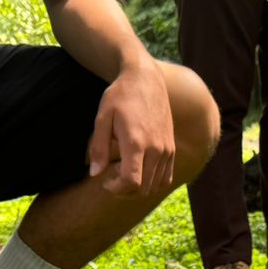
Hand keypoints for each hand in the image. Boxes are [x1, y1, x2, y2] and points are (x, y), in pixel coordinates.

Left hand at [88, 56, 174, 195]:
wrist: (146, 79)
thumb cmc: (120, 96)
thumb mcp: (102, 118)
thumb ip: (98, 148)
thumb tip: (95, 174)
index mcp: (136, 142)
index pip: (131, 182)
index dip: (116, 189)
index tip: (105, 181)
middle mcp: (155, 149)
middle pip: (143, 188)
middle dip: (124, 189)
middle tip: (112, 174)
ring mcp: (166, 150)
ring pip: (155, 185)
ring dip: (138, 186)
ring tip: (125, 170)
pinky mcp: (171, 148)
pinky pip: (165, 177)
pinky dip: (152, 181)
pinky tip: (139, 168)